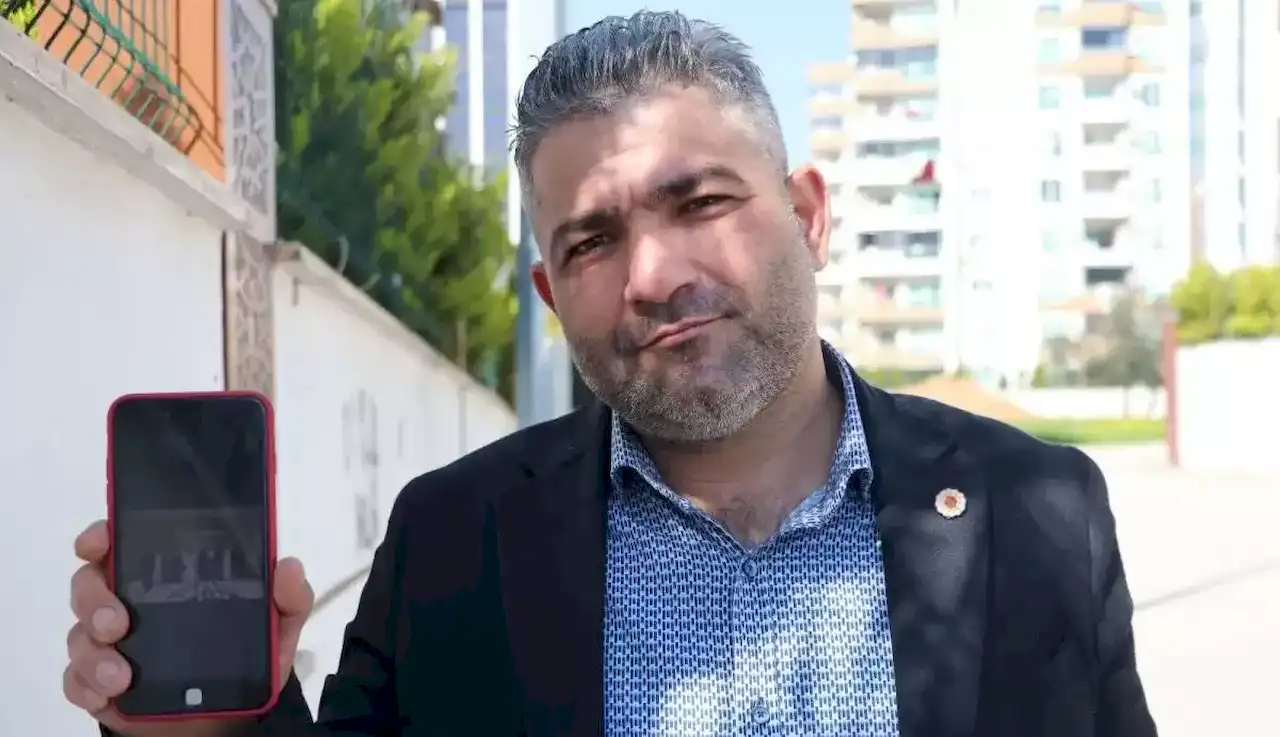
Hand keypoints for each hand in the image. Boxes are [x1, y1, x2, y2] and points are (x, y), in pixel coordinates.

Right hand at [64, 520, 313, 736]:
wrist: (229, 715)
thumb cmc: (244, 654)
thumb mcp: (276, 624)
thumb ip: (288, 597)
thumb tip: (287, 566)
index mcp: (164, 576)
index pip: (123, 542)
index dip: (103, 535)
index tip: (96, 543)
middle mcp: (127, 602)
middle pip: (88, 585)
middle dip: (93, 600)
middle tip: (115, 623)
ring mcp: (108, 644)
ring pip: (79, 636)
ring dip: (93, 654)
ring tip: (121, 676)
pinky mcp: (99, 684)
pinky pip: (76, 681)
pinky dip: (87, 687)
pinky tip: (107, 695)